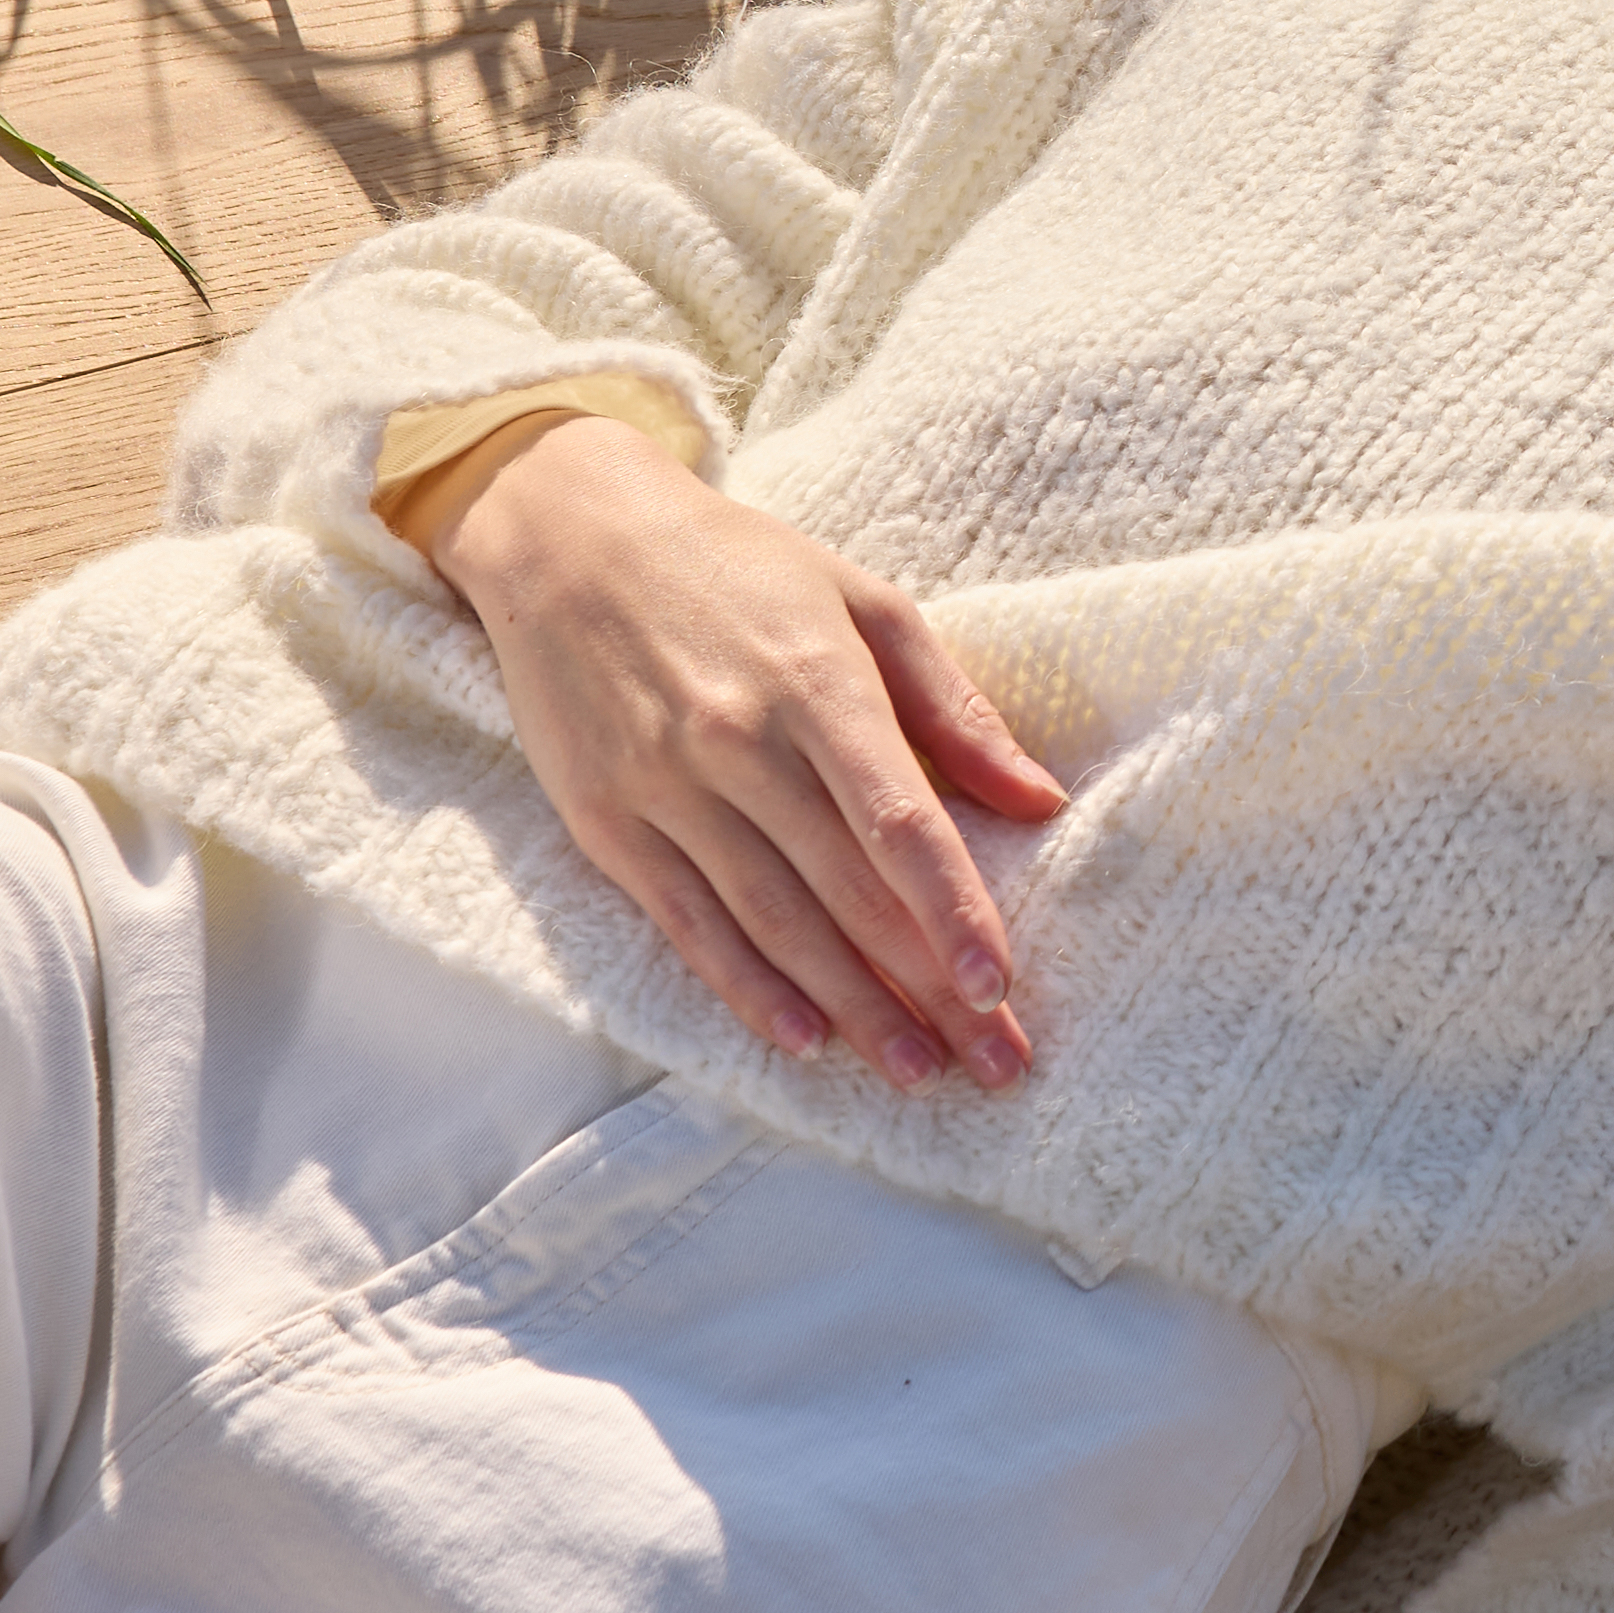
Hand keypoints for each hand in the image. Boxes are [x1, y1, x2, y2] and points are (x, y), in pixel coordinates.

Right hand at [422, 411, 1053, 1085]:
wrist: (572, 540)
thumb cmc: (741, 568)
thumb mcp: (867, 603)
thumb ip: (955, 709)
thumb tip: (1040, 801)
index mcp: (817, 684)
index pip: (899, 823)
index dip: (952, 910)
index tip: (1003, 983)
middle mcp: (739, 746)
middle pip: (848, 893)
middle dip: (928, 988)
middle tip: (995, 1063)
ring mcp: (667, 791)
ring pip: (775, 926)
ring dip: (852, 1010)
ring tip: (918, 1072)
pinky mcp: (608, 825)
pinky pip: (689, 925)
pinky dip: (747, 990)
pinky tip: (803, 1040)